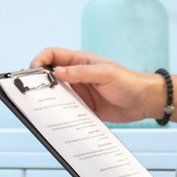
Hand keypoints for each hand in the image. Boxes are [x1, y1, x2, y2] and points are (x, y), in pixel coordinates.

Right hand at [28, 47, 162, 123]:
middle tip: (31, 93)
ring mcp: (79, 93)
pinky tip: (57, 120)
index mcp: (79, 61)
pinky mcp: (83, 109)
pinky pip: (66, 111)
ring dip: (48, 101)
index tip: (33, 72)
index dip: (39, 61)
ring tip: (41, 108)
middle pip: (49, 76)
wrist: (146, 102)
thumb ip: (81, 72)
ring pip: (55, 96)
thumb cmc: (130, 82)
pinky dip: (60, 115)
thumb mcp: (105, 74)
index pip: (52, 55)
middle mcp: (76, 76)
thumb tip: (56, 72)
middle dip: (38, 83)